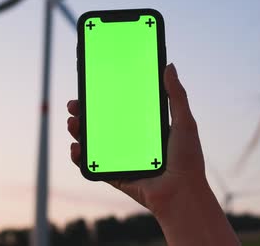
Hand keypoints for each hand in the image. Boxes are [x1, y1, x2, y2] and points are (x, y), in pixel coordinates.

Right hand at [66, 63, 207, 215]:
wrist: (182, 194)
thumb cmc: (187, 159)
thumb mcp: (184, 122)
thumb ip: (176, 95)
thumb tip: (169, 65)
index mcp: (147, 128)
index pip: (123, 107)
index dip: (106, 97)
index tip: (93, 85)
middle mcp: (133, 142)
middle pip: (103, 123)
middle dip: (85, 112)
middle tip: (74, 103)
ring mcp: (122, 159)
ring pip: (94, 142)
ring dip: (79, 132)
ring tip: (72, 122)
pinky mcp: (116, 175)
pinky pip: (93, 165)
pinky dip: (80, 157)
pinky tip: (75, 147)